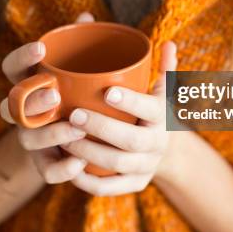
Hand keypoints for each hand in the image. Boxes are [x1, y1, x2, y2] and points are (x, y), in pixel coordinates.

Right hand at [0, 12, 94, 183]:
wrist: (82, 138)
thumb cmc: (75, 94)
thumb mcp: (77, 69)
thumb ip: (78, 45)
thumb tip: (86, 16)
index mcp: (27, 84)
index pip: (11, 68)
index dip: (20, 58)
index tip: (40, 47)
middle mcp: (22, 113)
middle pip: (12, 107)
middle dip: (31, 100)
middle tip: (56, 93)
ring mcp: (31, 139)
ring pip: (26, 139)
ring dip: (49, 133)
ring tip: (76, 127)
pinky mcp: (44, 164)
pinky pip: (45, 171)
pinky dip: (61, 169)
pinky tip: (79, 163)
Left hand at [59, 41, 177, 195]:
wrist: (168, 151)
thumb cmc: (154, 111)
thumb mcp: (162, 90)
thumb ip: (163, 67)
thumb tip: (168, 43)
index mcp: (164, 116)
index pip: (151, 108)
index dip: (131, 102)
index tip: (107, 91)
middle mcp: (158, 143)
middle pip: (131, 141)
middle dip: (101, 129)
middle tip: (74, 115)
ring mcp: (146, 167)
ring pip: (117, 165)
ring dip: (89, 153)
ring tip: (64, 139)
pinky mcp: (134, 185)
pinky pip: (109, 188)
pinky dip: (87, 181)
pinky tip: (69, 165)